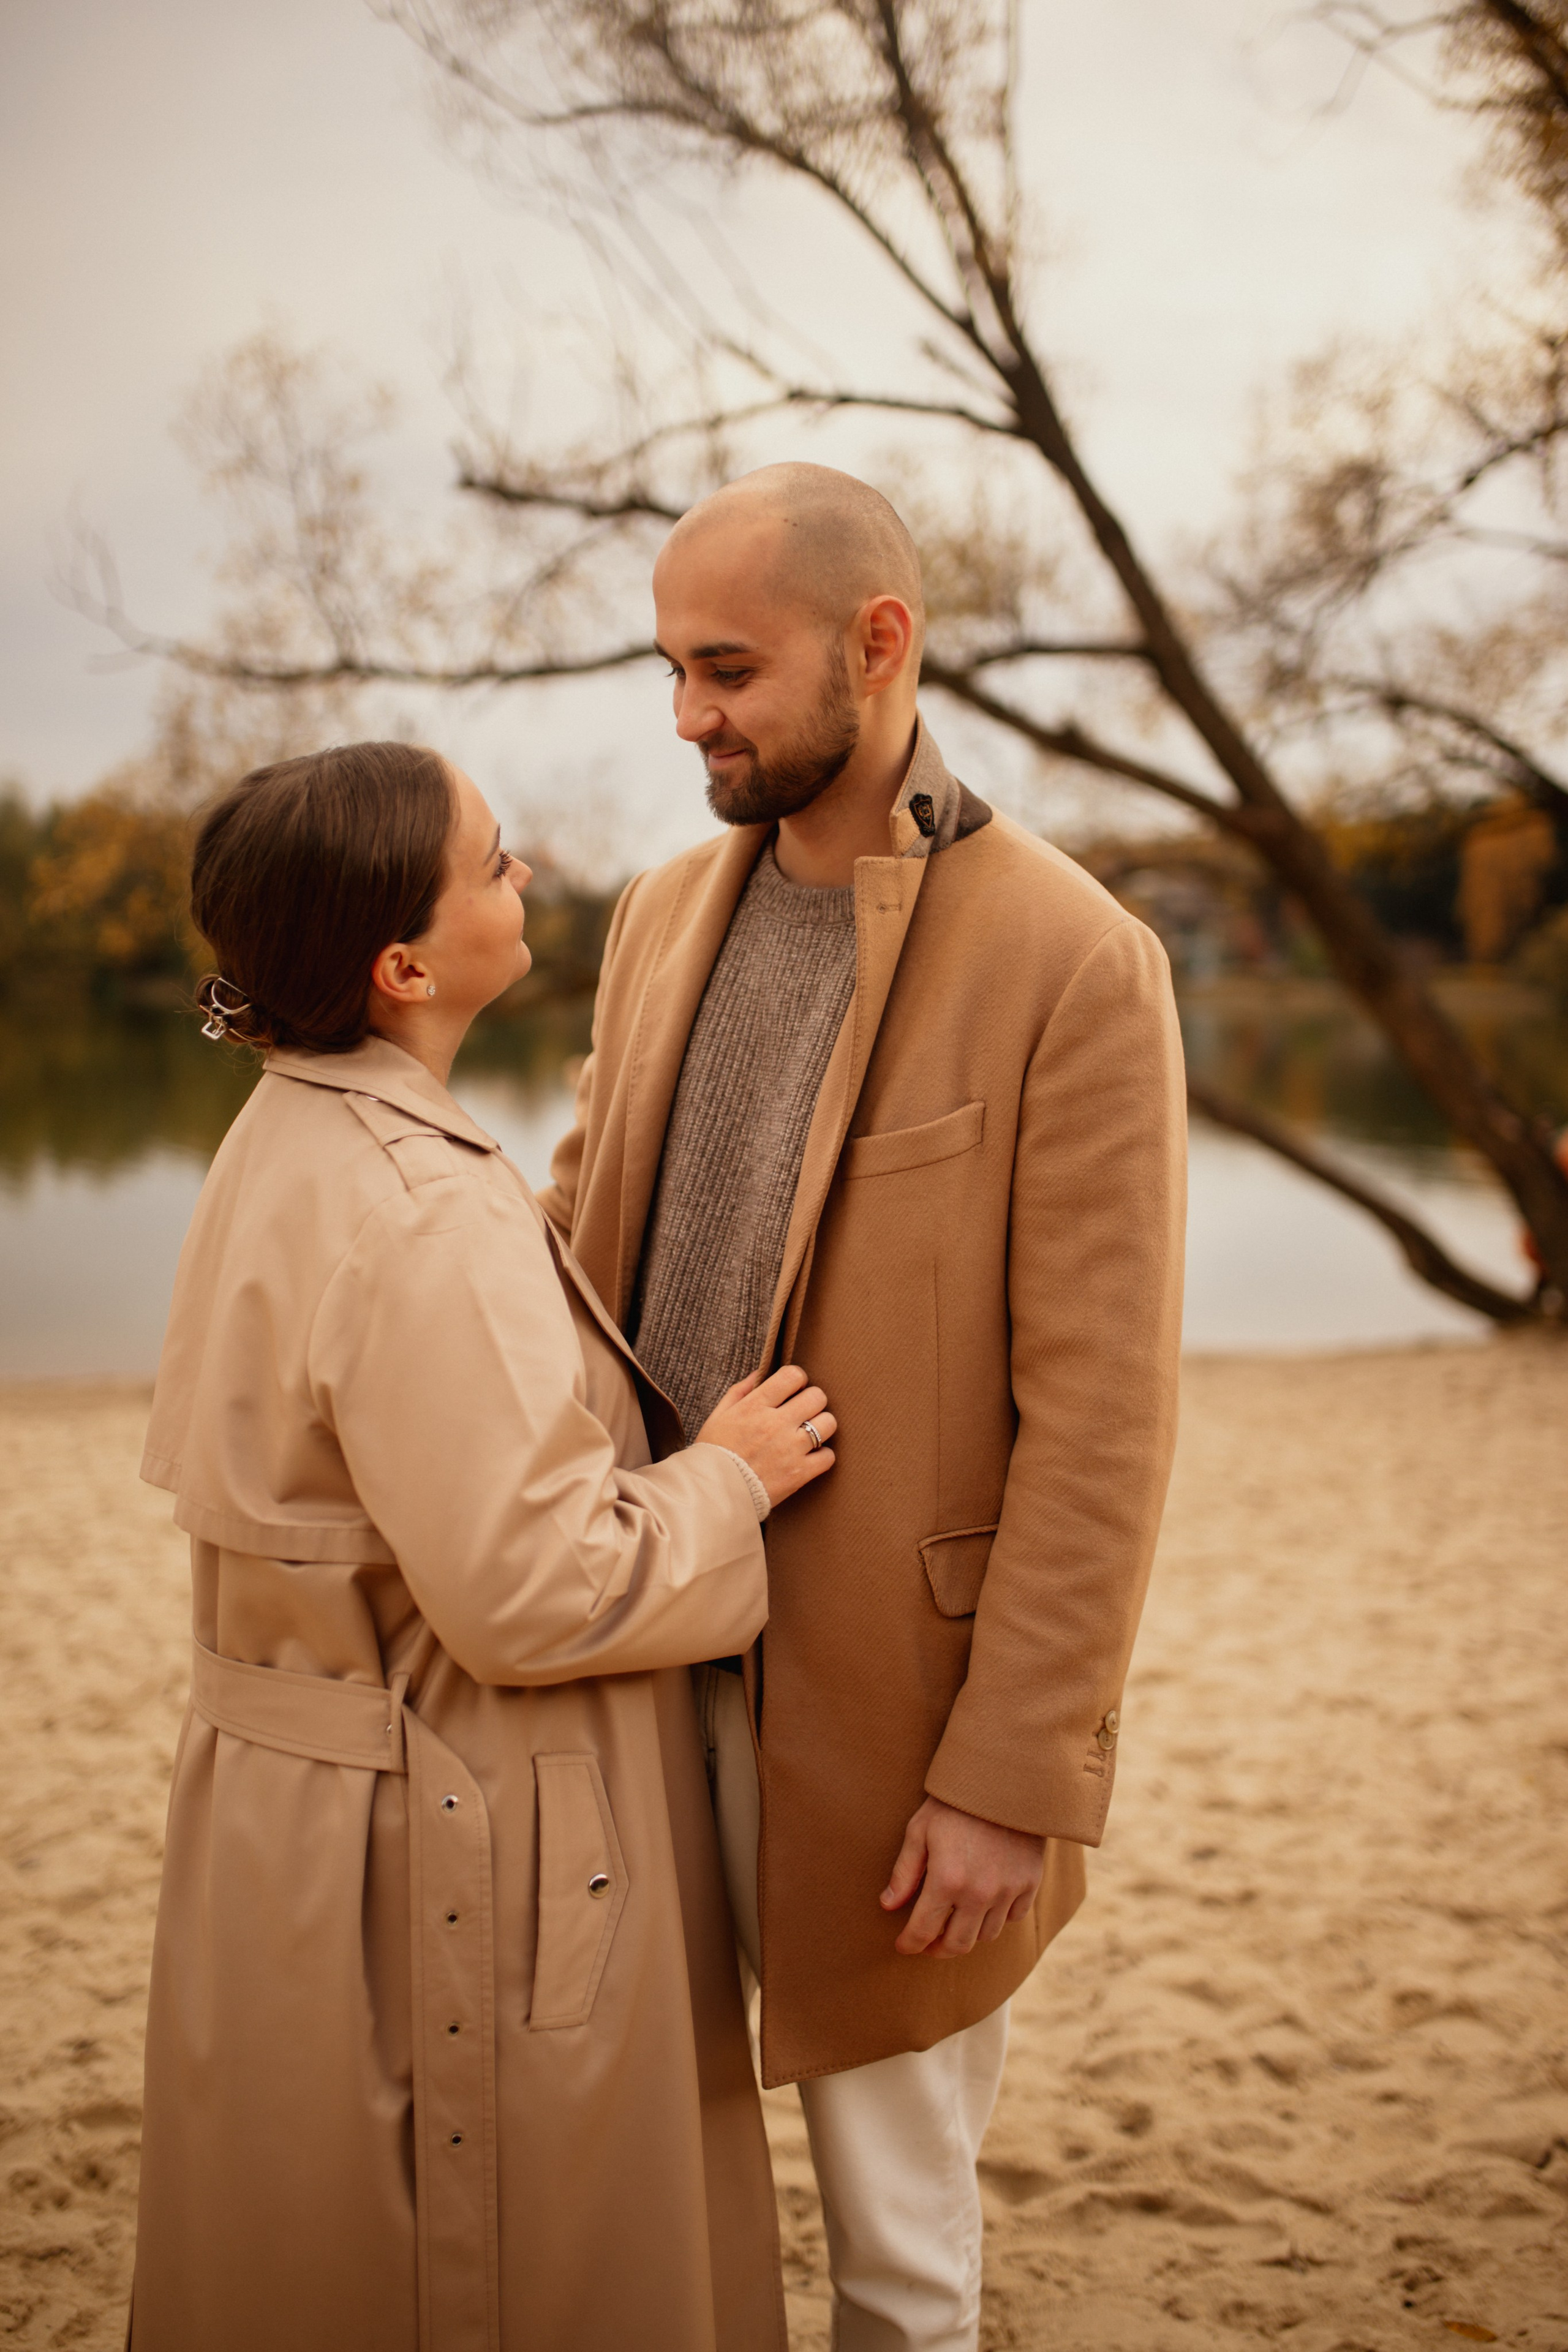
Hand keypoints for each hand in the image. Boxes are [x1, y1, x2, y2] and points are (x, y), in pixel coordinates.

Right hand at [697, 1364, 836, 1507]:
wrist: (713, 1494)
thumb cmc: (713, 1453)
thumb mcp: (718, 1416)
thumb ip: (739, 1391)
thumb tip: (759, 1373)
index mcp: (755, 1406)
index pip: (792, 1376)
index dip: (797, 1379)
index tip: (794, 1389)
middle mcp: (775, 1424)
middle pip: (817, 1396)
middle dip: (812, 1401)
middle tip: (804, 1411)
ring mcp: (790, 1449)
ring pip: (828, 1423)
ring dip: (822, 1426)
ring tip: (810, 1433)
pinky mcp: (799, 1473)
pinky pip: (828, 1456)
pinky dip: (822, 1456)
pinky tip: (810, 1457)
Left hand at [880, 1795, 1044, 1957]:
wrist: (1004, 1779)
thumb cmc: (954, 1802)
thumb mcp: (920, 1830)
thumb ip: (904, 1872)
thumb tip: (888, 1905)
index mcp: (947, 1880)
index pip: (923, 1931)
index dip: (910, 1943)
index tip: (904, 1945)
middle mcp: (979, 1893)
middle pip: (958, 1944)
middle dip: (938, 1948)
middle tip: (929, 1942)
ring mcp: (1008, 1890)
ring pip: (987, 1935)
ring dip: (968, 1933)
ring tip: (955, 1922)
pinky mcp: (1030, 1882)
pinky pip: (1014, 1917)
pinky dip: (998, 1917)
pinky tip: (986, 1904)